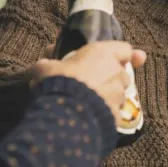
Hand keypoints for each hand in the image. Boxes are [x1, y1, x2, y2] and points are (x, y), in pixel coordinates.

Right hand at [29, 41, 146, 118]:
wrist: (66, 113)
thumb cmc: (59, 82)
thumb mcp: (45, 68)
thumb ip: (47, 64)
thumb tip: (41, 65)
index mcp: (103, 54)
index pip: (125, 49)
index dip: (125, 54)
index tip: (126, 58)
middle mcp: (116, 73)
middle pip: (122, 74)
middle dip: (112, 78)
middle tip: (94, 83)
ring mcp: (119, 96)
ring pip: (119, 94)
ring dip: (109, 96)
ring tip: (90, 102)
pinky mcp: (117, 116)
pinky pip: (113, 113)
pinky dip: (105, 113)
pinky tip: (91, 117)